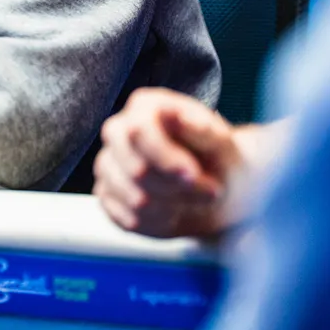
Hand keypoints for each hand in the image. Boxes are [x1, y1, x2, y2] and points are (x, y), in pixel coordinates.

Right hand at [93, 88, 252, 238]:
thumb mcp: (222, 142)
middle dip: (174, 188)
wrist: (216, 187)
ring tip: (193, 201)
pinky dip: (157, 223)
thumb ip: (205, 132)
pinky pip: (126, 218)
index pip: (138, 131)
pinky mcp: (107, 195)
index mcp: (145, 107)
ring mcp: (108, 163)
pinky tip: (174, 212)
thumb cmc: (218, 158)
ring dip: (172, 208)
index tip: (192, 175)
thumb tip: (190, 122)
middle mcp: (119, 130)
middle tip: (206, 193)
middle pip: (134, 169)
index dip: (165, 158)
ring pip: (132, 197)